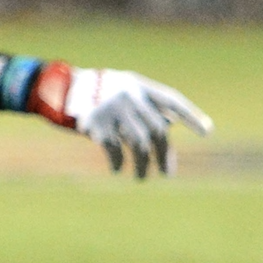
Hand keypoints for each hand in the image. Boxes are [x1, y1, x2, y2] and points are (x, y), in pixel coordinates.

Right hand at [30, 62, 213, 177]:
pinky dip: (119, 163)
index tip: (207, 132)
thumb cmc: (92, 93)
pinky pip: (115, 150)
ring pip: (140, 143)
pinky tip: (119, 170)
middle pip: (158, 130)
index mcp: (138, 85)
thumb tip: (168, 128)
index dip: (191, 115)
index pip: (171, 101)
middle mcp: (129, 96)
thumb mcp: (120, 90)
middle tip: (166, 173)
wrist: (56, 89)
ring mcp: (113, 110)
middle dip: (164, 155)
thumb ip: (143, 105)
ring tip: (141, 178)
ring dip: (143, 165)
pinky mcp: (96, 125)